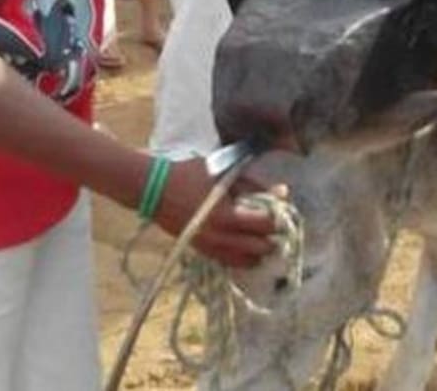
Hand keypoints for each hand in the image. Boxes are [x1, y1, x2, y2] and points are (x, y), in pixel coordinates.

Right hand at [153, 157, 285, 267]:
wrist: (154, 189)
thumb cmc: (189, 175)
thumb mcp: (224, 174)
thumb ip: (254, 185)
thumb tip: (282, 192)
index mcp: (226, 216)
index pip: (265, 225)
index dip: (278, 218)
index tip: (282, 211)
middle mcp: (220, 238)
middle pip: (260, 247)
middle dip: (272, 236)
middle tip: (276, 226)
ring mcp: (210, 247)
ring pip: (247, 261)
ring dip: (260, 250)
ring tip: (263, 237)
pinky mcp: (202, 252)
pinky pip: (231, 263)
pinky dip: (244, 257)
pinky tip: (248, 246)